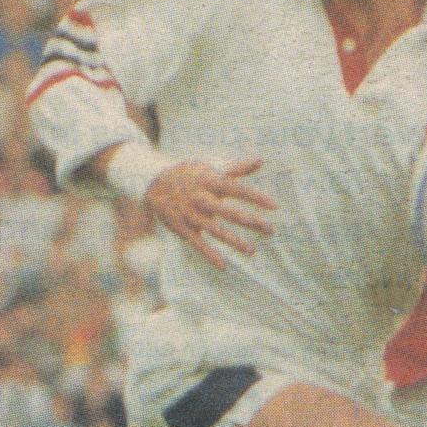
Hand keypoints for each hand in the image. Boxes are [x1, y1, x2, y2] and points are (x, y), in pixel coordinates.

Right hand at [146, 157, 276, 268]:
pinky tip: (223, 266)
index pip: (237, 189)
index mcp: (209, 182)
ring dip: (234, 241)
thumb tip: (260, 160)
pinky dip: (209, 255)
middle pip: (229, 212)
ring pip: (215, 231)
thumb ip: (236, 169)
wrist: (152, 183)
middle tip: (270, 230)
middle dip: (251, 222)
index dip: (255, 197)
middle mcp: (201, 199)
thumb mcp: (208, 169)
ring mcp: (190, 215)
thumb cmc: (188, 175)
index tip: (274, 206)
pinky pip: (197, 244)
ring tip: (252, 251)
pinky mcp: (182, 228)